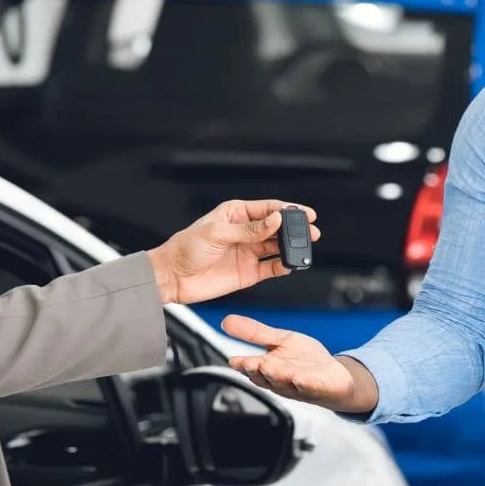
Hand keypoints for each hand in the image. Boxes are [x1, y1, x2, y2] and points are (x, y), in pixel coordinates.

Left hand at [147, 200, 317, 305]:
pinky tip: (291, 265)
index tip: (305, 213)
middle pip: (277, 228)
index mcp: (236, 214)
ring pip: (277, 247)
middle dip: (295, 229)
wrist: (172, 277)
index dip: (288, 210)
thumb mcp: (217, 233)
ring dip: (291, 248)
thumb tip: (275, 220)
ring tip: (304, 249)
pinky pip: (271, 268)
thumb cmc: (186, 248)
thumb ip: (249, 229)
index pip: (268, 208)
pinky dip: (283, 267)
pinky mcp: (248, 273)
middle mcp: (245, 232)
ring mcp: (248, 252)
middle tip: (312, 231)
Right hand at [220, 315, 375, 412]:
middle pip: (265, 377)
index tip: (234, 360)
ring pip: (284, 383)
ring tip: (269, 366)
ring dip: (277, 376)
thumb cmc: (306, 361)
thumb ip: (255, 333)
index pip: (250, 368)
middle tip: (251, 363)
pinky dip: (305, 384)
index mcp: (267, 368)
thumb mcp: (280, 341)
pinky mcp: (318, 389)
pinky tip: (301, 378)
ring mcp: (298, 387)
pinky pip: (310, 388)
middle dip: (257, 371)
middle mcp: (279, 380)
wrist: (335, 376)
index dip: (243, 365)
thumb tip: (226, 320)